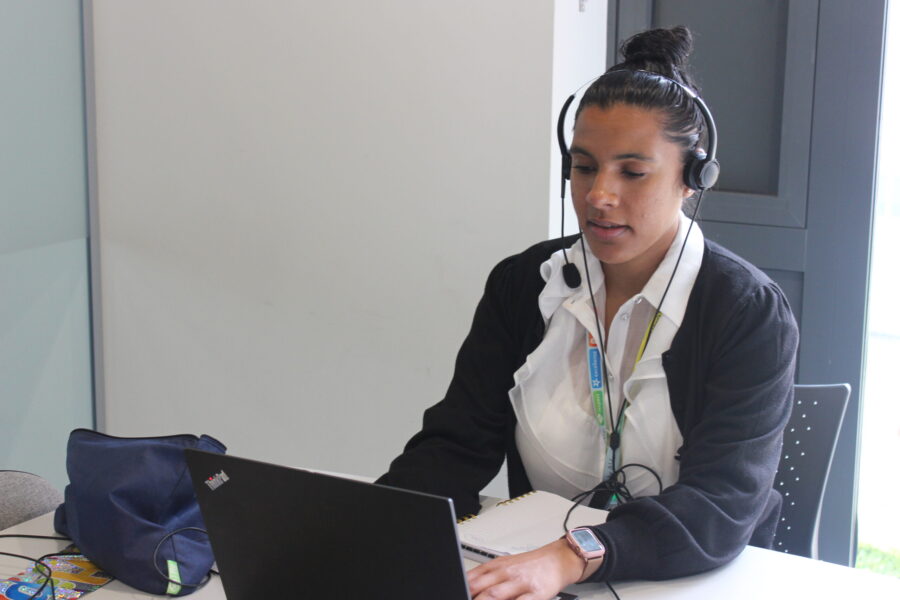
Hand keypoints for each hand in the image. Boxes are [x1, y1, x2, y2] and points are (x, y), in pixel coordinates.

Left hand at [466, 538, 585, 599]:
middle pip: (480, 588)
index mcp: (495, 566)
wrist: (557, 559)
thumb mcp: (504, 565)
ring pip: (496, 596)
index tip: (455, 593)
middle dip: (470, 597)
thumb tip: (467, 588)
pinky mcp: (537, 594)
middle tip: (461, 598)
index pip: (471, 579)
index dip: (461, 588)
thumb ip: (485, 577)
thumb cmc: (529, 566)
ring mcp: (521, 583)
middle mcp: (506, 573)